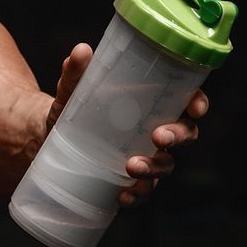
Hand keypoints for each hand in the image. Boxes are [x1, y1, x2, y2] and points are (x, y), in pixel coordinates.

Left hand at [46, 44, 209, 206]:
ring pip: (165, 165)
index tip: (195, 107)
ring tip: (133, 167)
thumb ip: (76, 72)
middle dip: (178, 136)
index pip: (187, 100)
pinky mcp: (129, 178)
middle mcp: (155, 130)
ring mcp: (145, 155)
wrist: (48, 136)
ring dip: (155, 168)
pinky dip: (136, 195)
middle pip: (185, 134)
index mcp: (152, 102)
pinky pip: (142, 191)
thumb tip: (80, 50)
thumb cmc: (73, 106)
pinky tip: (123, 195)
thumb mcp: (72, 89)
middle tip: (159, 136)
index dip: (198, 103)